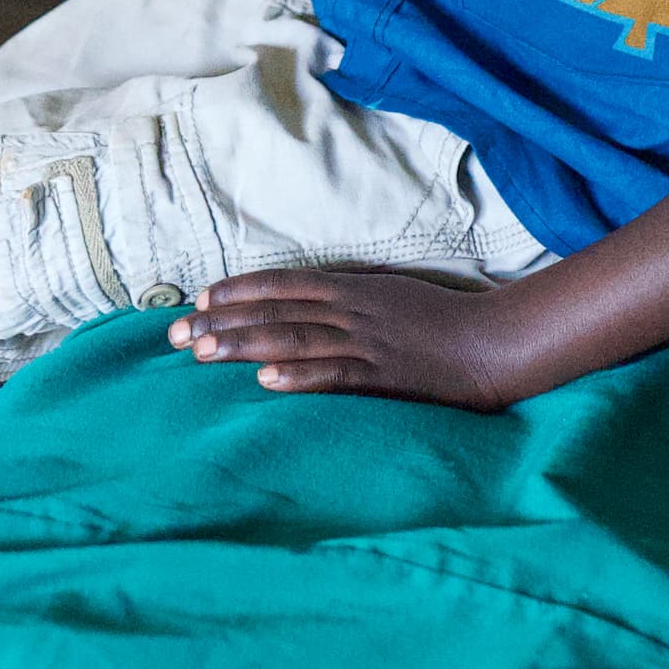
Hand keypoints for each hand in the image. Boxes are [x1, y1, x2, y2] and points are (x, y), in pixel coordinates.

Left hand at [167, 266, 539, 410]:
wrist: (494, 342)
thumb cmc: (442, 319)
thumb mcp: (388, 293)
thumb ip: (347, 294)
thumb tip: (302, 298)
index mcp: (351, 289)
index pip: (282, 284)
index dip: (238, 291)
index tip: (197, 299)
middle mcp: (351, 311)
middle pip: (275, 313)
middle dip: (221, 322)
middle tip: (174, 335)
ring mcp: (366, 343)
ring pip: (293, 341)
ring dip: (243, 346)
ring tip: (200, 353)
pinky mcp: (384, 377)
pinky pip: (335, 375)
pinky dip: (299, 378)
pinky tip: (264, 383)